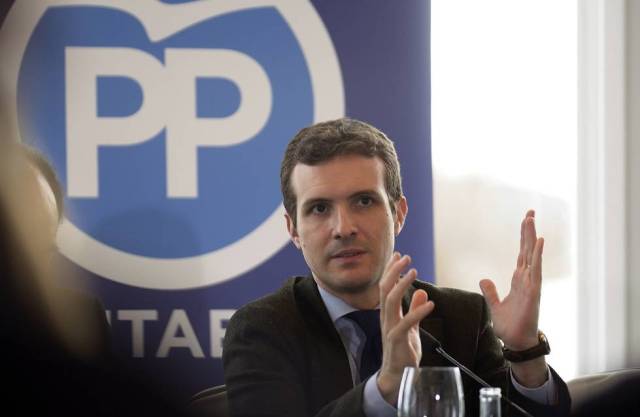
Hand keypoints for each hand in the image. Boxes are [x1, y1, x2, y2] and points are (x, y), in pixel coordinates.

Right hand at [377, 252, 433, 404]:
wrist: (397, 376)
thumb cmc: (403, 351)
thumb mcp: (411, 327)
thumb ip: (414, 310)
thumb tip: (422, 292)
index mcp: (388, 313)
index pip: (385, 286)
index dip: (391, 270)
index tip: (398, 255)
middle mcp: (385, 318)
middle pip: (384, 289)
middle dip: (394, 271)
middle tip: (405, 257)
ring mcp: (389, 328)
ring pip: (390, 301)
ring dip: (402, 284)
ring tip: (414, 271)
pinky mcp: (397, 340)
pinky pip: (406, 323)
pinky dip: (418, 311)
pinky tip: (430, 303)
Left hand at [479, 210, 547, 386]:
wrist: (516, 343)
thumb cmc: (509, 326)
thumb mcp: (495, 306)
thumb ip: (490, 292)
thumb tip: (484, 279)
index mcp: (518, 281)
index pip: (521, 254)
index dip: (523, 238)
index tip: (525, 221)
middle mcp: (527, 279)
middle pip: (527, 250)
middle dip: (528, 231)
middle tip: (530, 212)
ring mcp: (531, 284)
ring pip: (532, 255)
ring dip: (531, 237)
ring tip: (531, 219)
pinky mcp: (533, 292)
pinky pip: (536, 270)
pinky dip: (537, 256)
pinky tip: (539, 242)